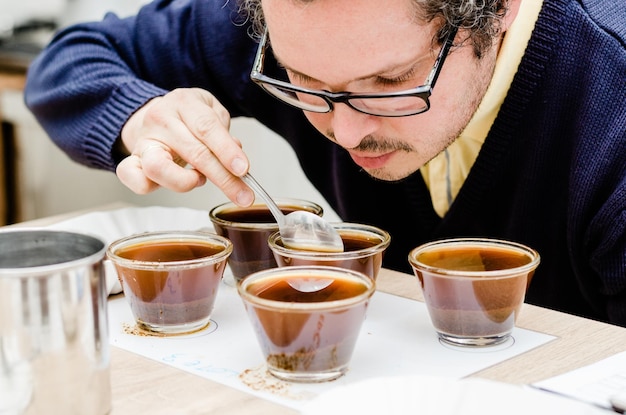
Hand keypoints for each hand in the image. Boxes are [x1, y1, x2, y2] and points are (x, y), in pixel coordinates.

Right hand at [115, 88, 254, 205]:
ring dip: (186, 183)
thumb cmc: (187, 116)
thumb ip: (224, 132)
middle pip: (193, 152)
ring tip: (200, 181)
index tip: (243, 169)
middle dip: (223, 178)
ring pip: (159, 168)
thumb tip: (235, 156)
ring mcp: (144, 141)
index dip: (227, 151)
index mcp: (184, 103)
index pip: (207, 127)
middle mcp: (160, 120)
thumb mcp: (211, 111)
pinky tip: (172, 186)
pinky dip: (149, 188)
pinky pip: (132, 178)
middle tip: (242, 195)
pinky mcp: (132, 160)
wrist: (155, 114)